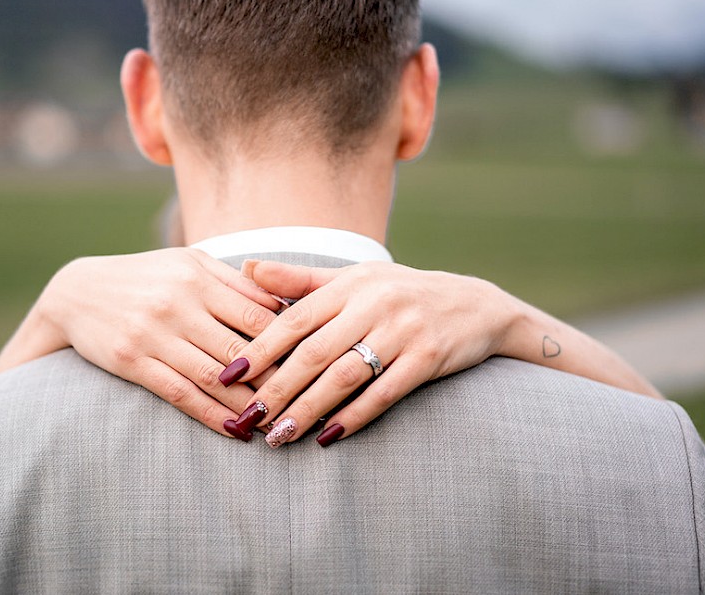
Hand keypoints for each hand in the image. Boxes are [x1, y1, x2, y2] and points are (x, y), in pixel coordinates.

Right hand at [0, 248, 282, 435]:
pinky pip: (180, 394)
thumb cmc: (147, 276)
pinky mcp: (132, 361)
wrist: (77, 291)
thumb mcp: (189, 264)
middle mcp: (178, 304)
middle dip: (276, 380)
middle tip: (306, 403)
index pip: (257, 315)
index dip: (289, 343)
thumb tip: (287, 305)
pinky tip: (235, 431)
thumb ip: (236, 283)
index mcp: (198, 276)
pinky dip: (212, 416)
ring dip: (248, 405)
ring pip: (214, 377)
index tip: (313, 365)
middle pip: (240, 349)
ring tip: (278, 423)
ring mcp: (153, 334)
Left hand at [223, 260, 518, 446]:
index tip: (229, 375)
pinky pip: (384, 393)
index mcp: (350, 284)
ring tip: (280, 436)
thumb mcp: (353, 279)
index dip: (260, 348)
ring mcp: (404, 331)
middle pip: (315, 352)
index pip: (294, 318)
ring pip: (345, 376)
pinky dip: (354, 417)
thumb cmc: (400, 293)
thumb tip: (245, 267)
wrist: (475, 306)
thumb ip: (299, 279)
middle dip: (277, 389)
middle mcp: (375, 304)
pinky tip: (329, 437)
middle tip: (248, 419)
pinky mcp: (428, 358)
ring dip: (309, 410)